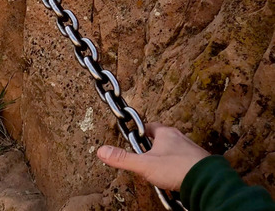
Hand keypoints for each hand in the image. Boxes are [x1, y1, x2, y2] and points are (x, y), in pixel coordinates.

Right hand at [96, 122, 210, 190]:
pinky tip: (175, 175)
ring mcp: (192, 150)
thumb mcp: (144, 164)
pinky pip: (186, 161)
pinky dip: (179, 166)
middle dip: (155, 145)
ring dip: (168, 156)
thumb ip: (123, 158)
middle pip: (164, 138)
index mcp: (166, 134)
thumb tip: (102, 151)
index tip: (137, 137)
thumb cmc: (177, 169)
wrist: (206, 181)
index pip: (152, 126)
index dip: (143, 132)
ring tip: (160, 167)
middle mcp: (180, 138)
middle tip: (147, 155)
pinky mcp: (200, 163)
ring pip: (176, 149)